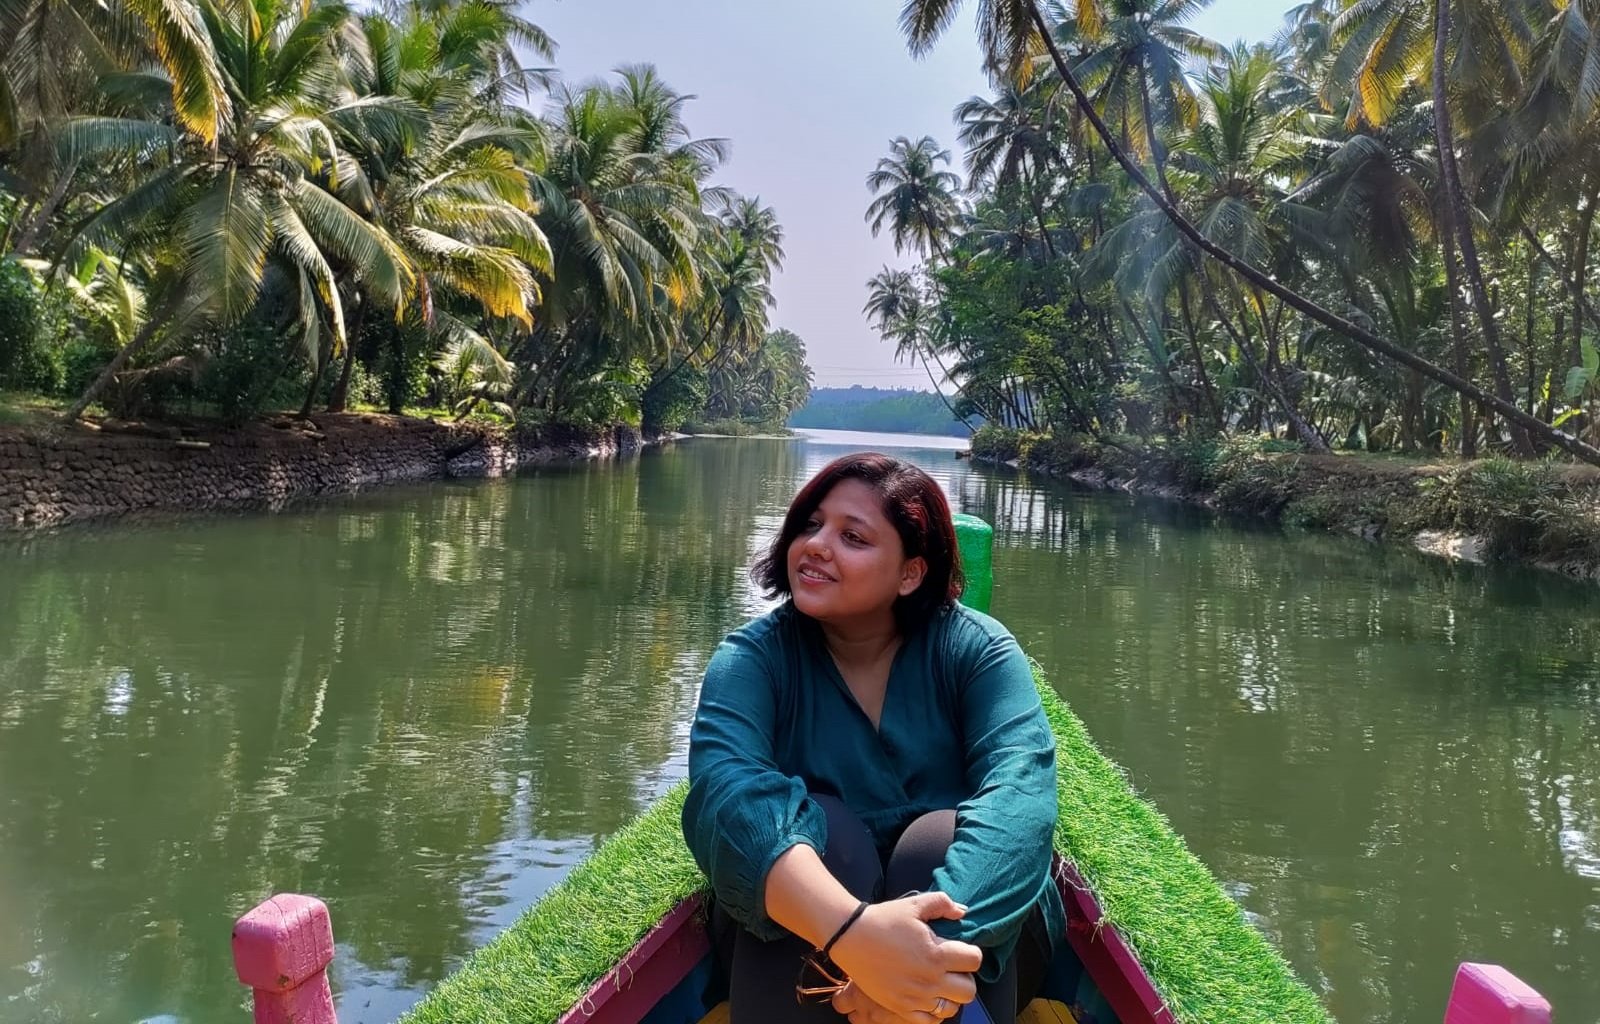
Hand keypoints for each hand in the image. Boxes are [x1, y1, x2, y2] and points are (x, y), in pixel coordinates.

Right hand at [827, 892, 981, 1018]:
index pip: (975, 961)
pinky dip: (933, 1012)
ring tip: (940, 983)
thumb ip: (943, 904)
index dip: (971, 953)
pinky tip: (928, 997)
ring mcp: (915, 997)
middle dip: (965, 978)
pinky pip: (929, 1021)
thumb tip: (962, 913)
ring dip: (950, 996)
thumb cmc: (883, 919)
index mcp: (937, 953)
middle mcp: (929, 979)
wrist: (850, 937)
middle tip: (953, 968)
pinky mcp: (900, 1007)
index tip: (960, 949)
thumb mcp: (914, 904)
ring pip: (951, 1009)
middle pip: (969, 991)